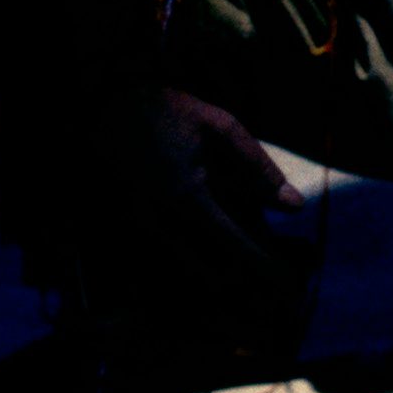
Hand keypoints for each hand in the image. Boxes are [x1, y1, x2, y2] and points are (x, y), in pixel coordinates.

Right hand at [99, 86, 306, 303]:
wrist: (97, 106)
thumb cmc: (164, 111)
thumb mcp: (219, 127)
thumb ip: (258, 168)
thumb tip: (295, 207)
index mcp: (187, 198)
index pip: (234, 248)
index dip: (264, 270)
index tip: (288, 285)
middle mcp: (158, 223)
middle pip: (207, 276)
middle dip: (241, 285)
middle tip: (269, 287)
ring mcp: (134, 231)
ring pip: (181, 275)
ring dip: (214, 282)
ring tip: (243, 278)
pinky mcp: (119, 231)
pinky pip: (159, 264)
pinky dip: (187, 270)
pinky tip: (206, 262)